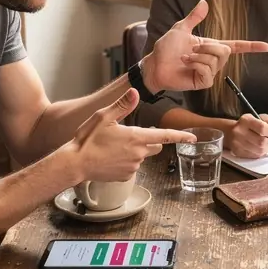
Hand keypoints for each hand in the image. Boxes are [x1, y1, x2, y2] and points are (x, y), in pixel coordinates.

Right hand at [69, 88, 194, 181]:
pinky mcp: (124, 176)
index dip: (181, 136)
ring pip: (141, 156)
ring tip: (113, 147)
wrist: (75, 163)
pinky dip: (125, 161)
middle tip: (131, 135)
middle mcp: (138, 153)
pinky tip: (111, 157)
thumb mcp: (104, 117)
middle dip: (150, 141)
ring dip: (134, 151)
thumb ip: (122, 105)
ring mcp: (132, 167)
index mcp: (136, 137)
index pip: (165, 136)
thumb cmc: (88, 139)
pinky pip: (131, 167)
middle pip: (155, 146)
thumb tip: (135, 92)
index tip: (192, 137)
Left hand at [143, 0, 267, 93]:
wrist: (154, 64)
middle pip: (225, 50)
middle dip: (207, 46)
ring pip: (216, 60)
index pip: (236, 46)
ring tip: (186, 58)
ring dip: (198, 56)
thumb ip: (194, 17)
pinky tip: (186, 64)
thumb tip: (204, 2)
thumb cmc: (166, 48)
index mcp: (211, 47)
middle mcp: (213, 60)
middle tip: (191, 49)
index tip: (266, 47)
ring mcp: (209, 72)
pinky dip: (196, 64)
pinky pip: (208, 71)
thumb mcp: (180, 28)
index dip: (251, 46)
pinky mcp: (203, 82)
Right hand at [226, 113, 267, 158]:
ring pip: (259, 151)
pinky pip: (254, 156)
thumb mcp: (256, 120)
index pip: (263, 128)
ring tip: (264, 145)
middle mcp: (239, 131)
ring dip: (265, 149)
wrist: (228, 133)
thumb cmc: (246, 125)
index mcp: (245, 121)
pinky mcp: (237, 152)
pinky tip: (257, 149)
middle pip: (261, 142)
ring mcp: (237, 143)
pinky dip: (259, 153)